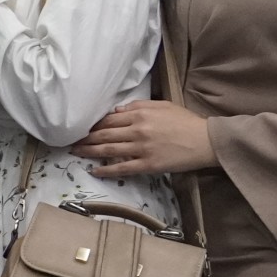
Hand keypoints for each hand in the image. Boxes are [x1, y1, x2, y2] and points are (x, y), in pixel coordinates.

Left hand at [75, 99, 215, 177]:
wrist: (206, 141)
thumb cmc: (185, 121)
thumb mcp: (162, 106)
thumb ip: (137, 106)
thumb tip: (116, 111)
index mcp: (140, 114)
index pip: (109, 119)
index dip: (93, 124)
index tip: (82, 127)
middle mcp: (137, 130)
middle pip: (104, 134)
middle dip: (85, 138)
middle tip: (71, 141)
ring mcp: (141, 148)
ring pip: (108, 150)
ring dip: (89, 151)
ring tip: (75, 152)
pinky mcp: (148, 164)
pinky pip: (122, 167)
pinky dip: (106, 169)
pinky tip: (94, 170)